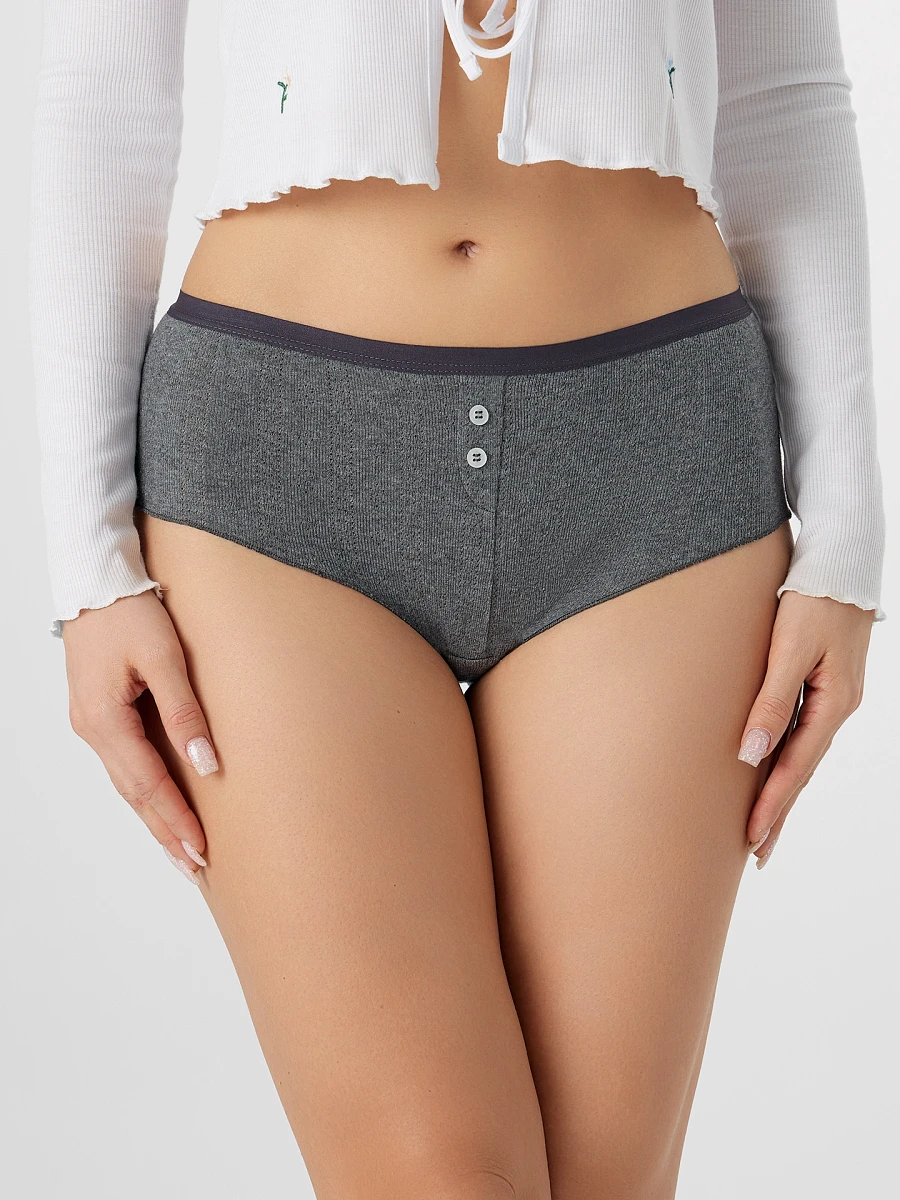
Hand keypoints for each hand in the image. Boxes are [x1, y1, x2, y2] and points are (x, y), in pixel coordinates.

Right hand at [61, 588, 217, 883]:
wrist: (96, 580)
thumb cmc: (131, 611)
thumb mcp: (165, 656)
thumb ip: (185, 711)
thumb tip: (206, 763)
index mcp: (105, 719)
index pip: (147, 784)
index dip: (176, 820)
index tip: (202, 851)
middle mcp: (92, 728)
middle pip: (134, 794)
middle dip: (165, 832)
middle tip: (196, 868)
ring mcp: (92, 722)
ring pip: (127, 782)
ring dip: (155, 816)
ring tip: (182, 849)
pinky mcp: (100, 712)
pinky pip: (124, 763)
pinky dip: (145, 790)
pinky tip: (160, 805)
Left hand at [737, 591, 875, 868]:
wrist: (840, 561)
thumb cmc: (812, 598)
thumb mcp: (789, 648)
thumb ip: (770, 700)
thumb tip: (750, 754)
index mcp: (834, 703)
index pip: (797, 767)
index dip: (773, 804)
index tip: (752, 839)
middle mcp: (837, 705)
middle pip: (802, 769)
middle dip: (779, 810)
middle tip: (757, 853)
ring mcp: (832, 696)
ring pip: (802, 753)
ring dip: (782, 789)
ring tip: (762, 824)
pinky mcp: (822, 682)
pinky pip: (802, 731)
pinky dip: (786, 758)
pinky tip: (772, 769)